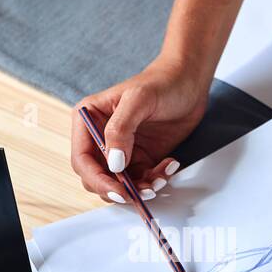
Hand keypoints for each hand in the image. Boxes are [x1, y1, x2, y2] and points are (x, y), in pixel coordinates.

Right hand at [71, 58, 210, 202]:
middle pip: (96, 176)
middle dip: (118, 188)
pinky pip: (140, 180)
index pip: (82, 159)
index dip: (97, 179)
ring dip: (139, 188)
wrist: (189, 81)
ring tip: (160, 178)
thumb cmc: (162, 82)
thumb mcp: (139, 100)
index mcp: (89, 118)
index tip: (118, 190)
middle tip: (141, 191)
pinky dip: (155, 180)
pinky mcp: (139, 157)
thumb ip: (120, 130)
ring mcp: (120, 149)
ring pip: (119, 183)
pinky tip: (168, 166)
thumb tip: (113, 163)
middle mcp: (100, 136)